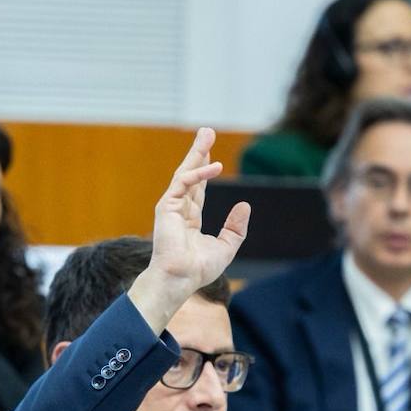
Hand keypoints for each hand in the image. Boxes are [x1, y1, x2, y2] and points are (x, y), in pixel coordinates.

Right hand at [130, 128, 248, 334]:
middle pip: (191, 174)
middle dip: (198, 152)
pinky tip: (214, 165)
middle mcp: (178, 210)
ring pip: (185, 173)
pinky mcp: (166, 207)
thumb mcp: (226, 246)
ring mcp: (170, 207)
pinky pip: (183, 183)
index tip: (211, 154)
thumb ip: (235, 227)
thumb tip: (244, 204)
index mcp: (189, 220)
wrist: (180, 278)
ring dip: (196, 152)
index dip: (205, 171)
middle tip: (206, 132)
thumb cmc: (198, 269)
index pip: (198, 189)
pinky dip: (198, 173)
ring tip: (206, 133)